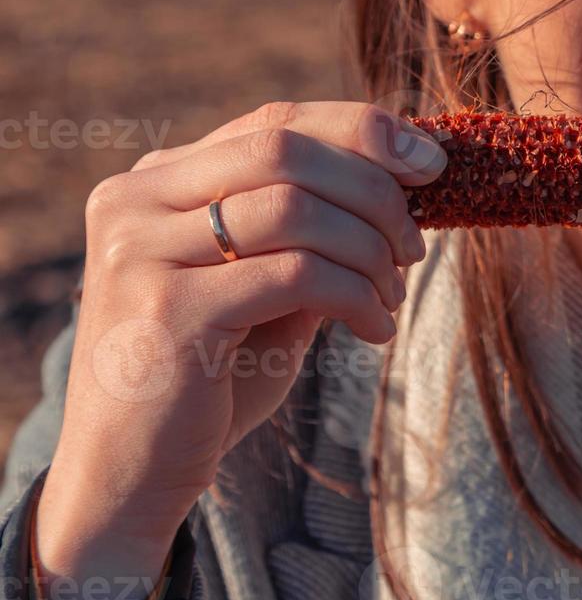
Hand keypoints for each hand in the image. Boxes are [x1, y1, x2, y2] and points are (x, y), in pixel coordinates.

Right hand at [34, 101, 444, 599]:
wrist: (131, 477)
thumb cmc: (211, 378)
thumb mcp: (264, 285)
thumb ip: (310, 229)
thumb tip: (406, 178)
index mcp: (157, 182)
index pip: (275, 122)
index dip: (363, 132)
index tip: (432, 163)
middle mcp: (136, 201)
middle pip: (287, 149)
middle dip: (375, 192)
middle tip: (414, 247)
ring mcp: (143, 252)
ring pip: (298, 208)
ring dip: (370, 252)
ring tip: (390, 298)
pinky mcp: (170, 309)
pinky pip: (298, 273)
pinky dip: (357, 296)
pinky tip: (374, 331)